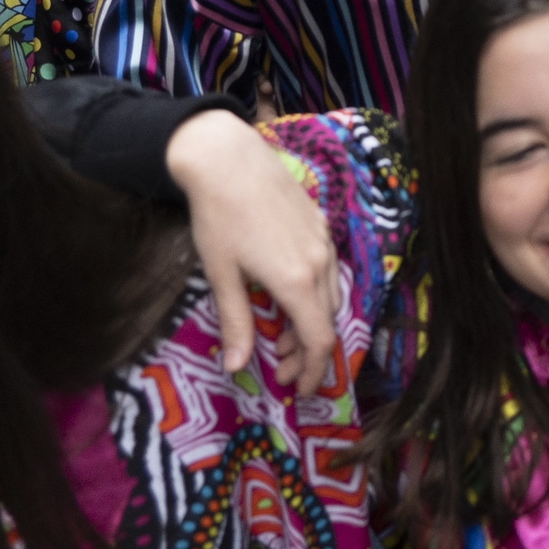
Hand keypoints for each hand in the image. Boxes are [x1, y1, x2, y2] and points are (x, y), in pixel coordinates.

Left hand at [167, 110, 339, 392]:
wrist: (228, 158)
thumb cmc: (218, 217)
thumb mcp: (222, 275)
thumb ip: (236, 322)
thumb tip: (236, 367)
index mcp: (296, 281)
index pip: (318, 341)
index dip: (311, 372)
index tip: (296, 390)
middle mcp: (319, 264)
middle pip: (327, 322)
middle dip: (305, 353)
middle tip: (277, 367)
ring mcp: (324, 242)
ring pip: (330, 297)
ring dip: (309, 324)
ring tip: (280, 335)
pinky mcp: (321, 226)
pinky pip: (328, 273)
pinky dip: (313, 297)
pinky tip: (288, 295)